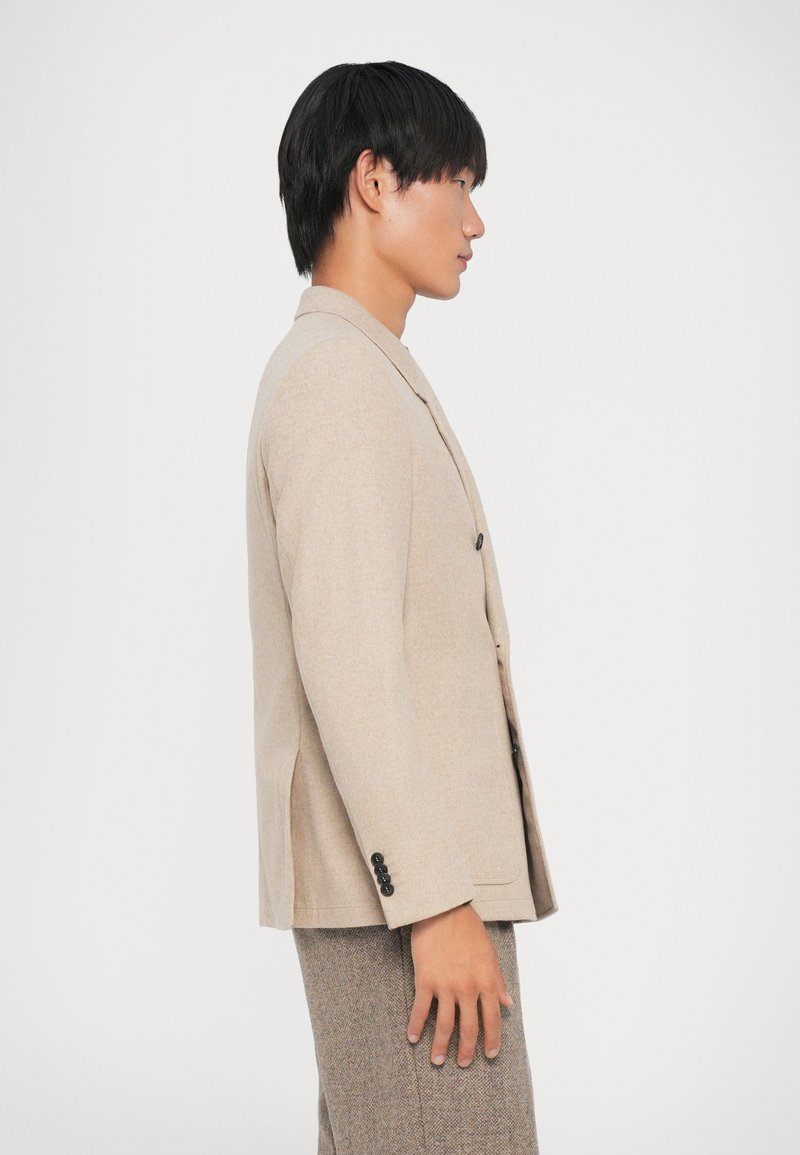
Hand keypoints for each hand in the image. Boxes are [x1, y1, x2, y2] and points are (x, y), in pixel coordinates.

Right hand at [406, 903, 513, 1066]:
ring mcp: (445, 985)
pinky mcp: (425, 980)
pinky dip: (416, 1026)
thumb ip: (497, 981)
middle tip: (463, 1064)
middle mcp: (467, 988)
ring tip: (437, 1060)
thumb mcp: (490, 954)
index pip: (493, 1018)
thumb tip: (508, 1003)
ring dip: (440, 1046)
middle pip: (468, 1028)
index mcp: (486, 981)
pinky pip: (421, 1009)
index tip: (490, 1054)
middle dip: (466, 1050)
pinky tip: (412, 1038)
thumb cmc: (469, 929)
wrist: (443, 910)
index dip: (492, 1039)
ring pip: (444, 1025)